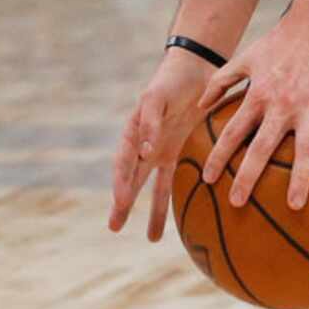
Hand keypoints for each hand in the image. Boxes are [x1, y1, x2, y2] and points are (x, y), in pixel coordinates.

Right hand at [109, 47, 212, 240]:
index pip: (123, 162)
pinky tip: (184, 220)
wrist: (195, 70)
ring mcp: (163, 151)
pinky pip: (178, 180)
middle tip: (114, 226)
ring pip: (156, 187)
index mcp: (134, 131)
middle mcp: (145, 145)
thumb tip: (144, 152)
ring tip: (152, 239)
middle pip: (132, 180)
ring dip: (154, 211)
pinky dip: (179, 199)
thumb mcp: (156, 97)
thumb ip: (150, 123)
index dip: (120, 182)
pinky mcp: (182, 153)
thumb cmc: (171, 81)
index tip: (120, 201)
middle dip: (123, 203)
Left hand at [200, 6, 308, 210]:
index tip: (208, 178)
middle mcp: (282, 103)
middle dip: (248, 176)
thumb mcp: (247, 57)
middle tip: (237, 203)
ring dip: (299, 180)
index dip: (219, 155)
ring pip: (305, 149)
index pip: (234, 130)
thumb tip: (202, 104)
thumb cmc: (281, 40)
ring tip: (293, 205)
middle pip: (262, 146)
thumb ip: (222, 81)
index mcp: (259, 94)